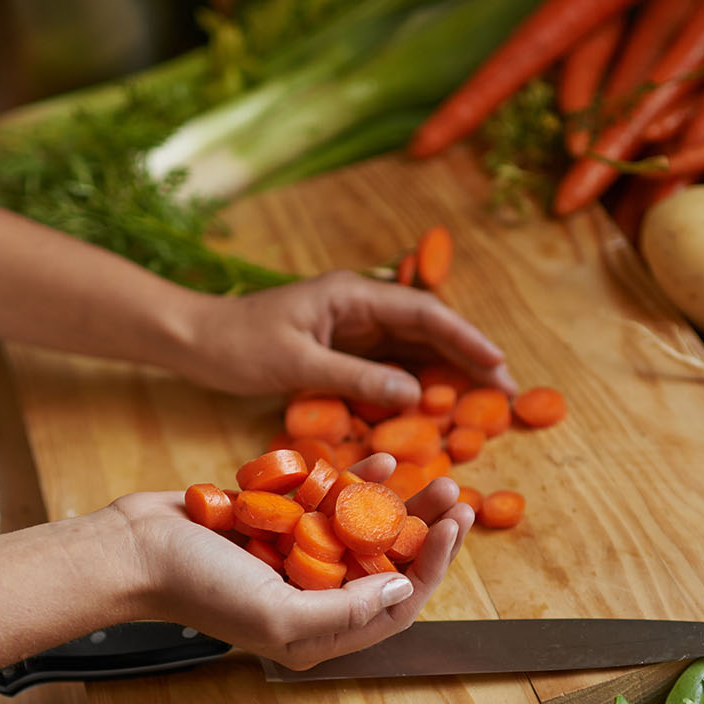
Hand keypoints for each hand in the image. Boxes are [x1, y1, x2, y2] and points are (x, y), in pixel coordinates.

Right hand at [111, 455, 475, 668]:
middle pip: (389, 566)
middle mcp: (314, 598)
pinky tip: (381, 461)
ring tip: (432, 474)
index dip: (431, 568)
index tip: (453, 528)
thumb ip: (345, 612)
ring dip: (401, 503)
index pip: (395, 607)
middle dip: (426, 532)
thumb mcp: (278, 615)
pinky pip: (331, 500)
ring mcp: (297, 556)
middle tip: (456, 496)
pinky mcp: (280, 519)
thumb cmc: (197, 588)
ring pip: (367, 529)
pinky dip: (357, 481)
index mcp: (318, 634)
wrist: (134, 548)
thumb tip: (403, 590)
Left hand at [172, 272, 514, 410]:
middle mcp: (361, 306)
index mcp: (353, 295)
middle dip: (471, 359)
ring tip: (487, 403)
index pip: (425, 314)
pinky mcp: (343, 350)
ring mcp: (353, 328)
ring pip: (415, 350)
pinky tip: (438, 409)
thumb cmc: (236, 345)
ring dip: (450, 374)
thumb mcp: (297, 364)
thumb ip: (357, 376)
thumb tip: (415, 395)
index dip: (467, 340)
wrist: (194, 340)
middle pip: (429, 331)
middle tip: (509, 393)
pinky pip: (390, 367)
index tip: (499, 365)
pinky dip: (417, 386)